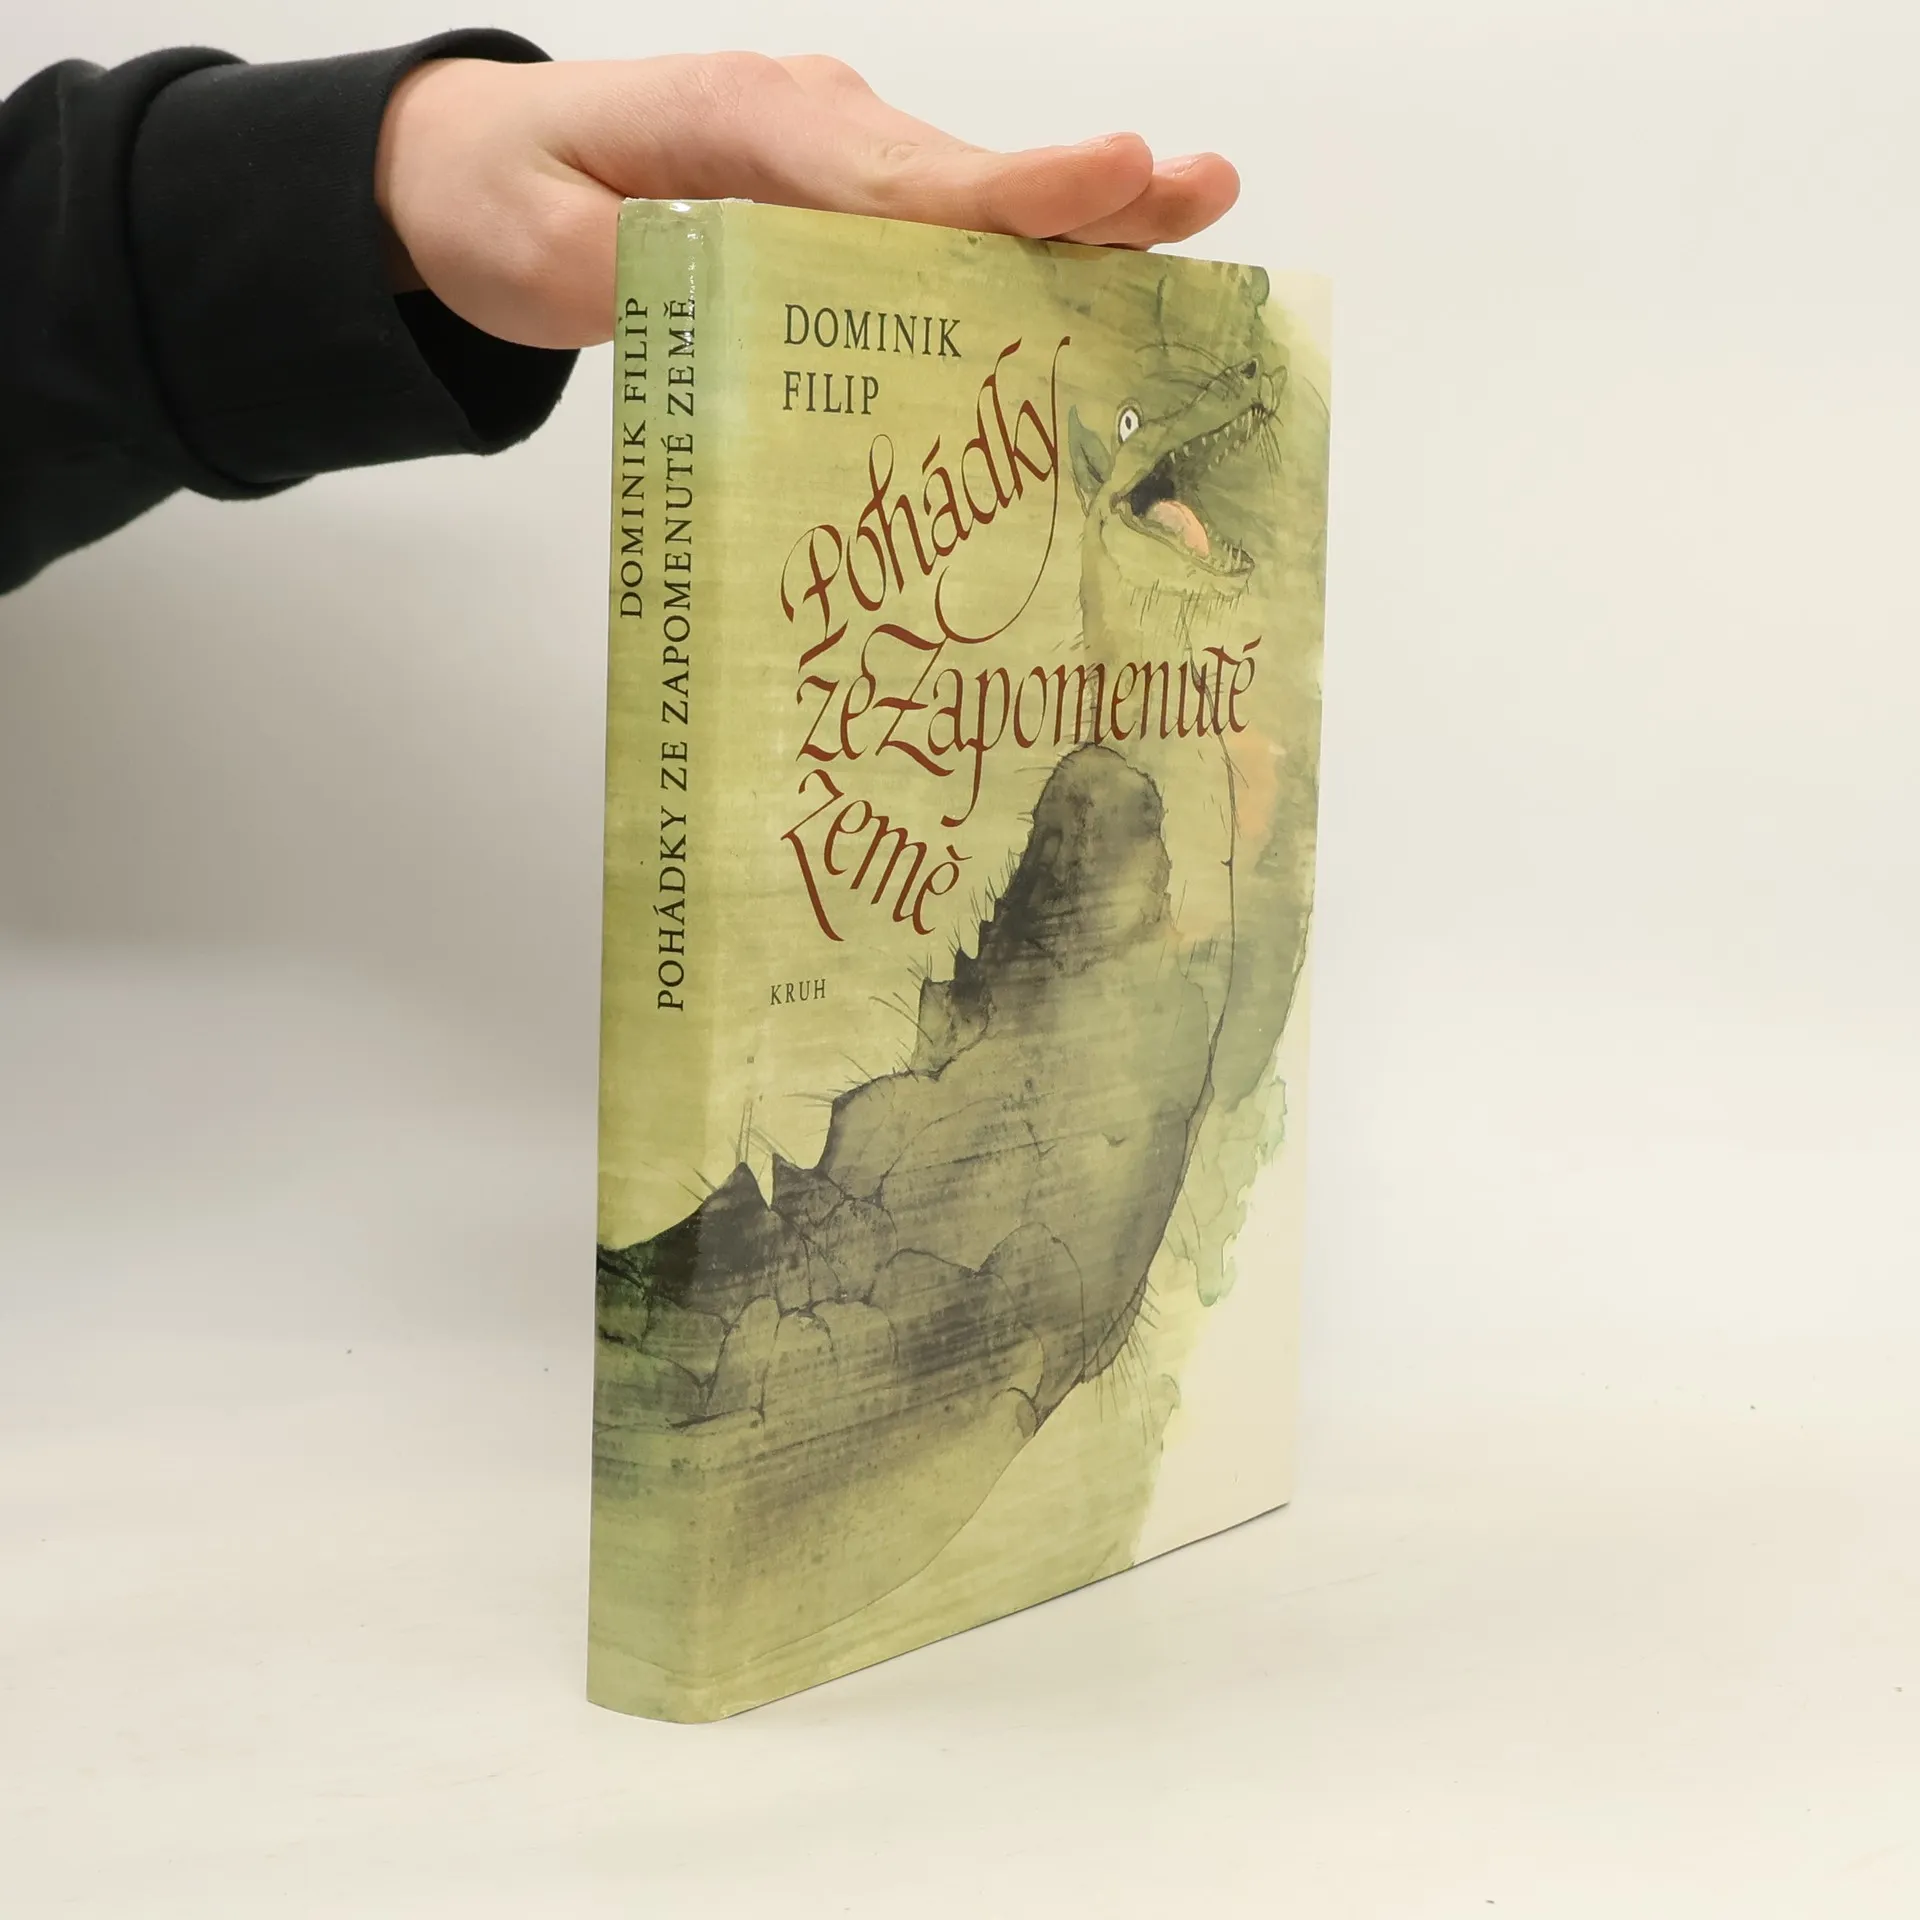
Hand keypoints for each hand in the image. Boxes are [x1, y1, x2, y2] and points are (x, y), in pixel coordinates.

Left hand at [374, 53, 1239, 348]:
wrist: (474, 166)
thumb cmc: (507, 196)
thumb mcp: (542, 249)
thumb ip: (640, 276)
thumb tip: (743, 311)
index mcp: (748, 124)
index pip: (892, 174)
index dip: (1003, 192)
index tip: (1104, 178)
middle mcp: (813, 127)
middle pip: (963, 176)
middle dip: (1084, 193)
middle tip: (1199, 188)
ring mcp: (834, 159)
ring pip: (968, 203)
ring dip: (1078, 225)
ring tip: (1189, 224)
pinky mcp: (839, 200)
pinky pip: (941, 231)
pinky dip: (1018, 259)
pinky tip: (1096, 288)